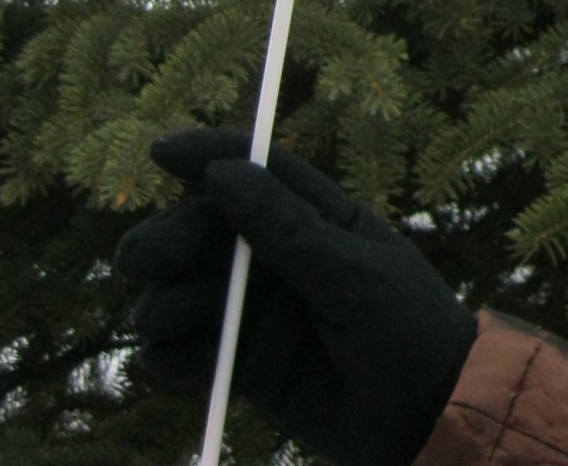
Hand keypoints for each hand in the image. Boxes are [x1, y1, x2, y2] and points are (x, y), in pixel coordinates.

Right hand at [116, 128, 479, 465]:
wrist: (426, 417)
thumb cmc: (408, 330)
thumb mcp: (354, 275)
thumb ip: (289, 230)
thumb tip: (225, 173)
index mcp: (318, 218)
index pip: (258, 172)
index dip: (208, 155)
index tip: (161, 151)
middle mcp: (280, 259)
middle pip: (204, 233)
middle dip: (167, 240)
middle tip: (141, 260)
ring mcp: (259, 312)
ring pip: (183, 292)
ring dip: (162, 301)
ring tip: (167, 319)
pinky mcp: (244, 364)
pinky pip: (187, 352)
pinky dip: (169, 354)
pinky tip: (171, 359)